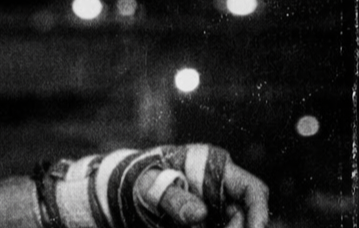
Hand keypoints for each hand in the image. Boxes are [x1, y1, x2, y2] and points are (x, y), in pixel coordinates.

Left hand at [137, 154, 267, 227]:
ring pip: (231, 225)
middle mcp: (221, 188)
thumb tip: (199, 215)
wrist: (130, 187)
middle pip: (244, 216)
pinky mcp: (207, 220)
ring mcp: (216, 206)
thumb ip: (173, 197)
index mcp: (214, 168)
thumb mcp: (150, 185)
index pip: (252, 189)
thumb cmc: (142, 178)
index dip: (259, 213)